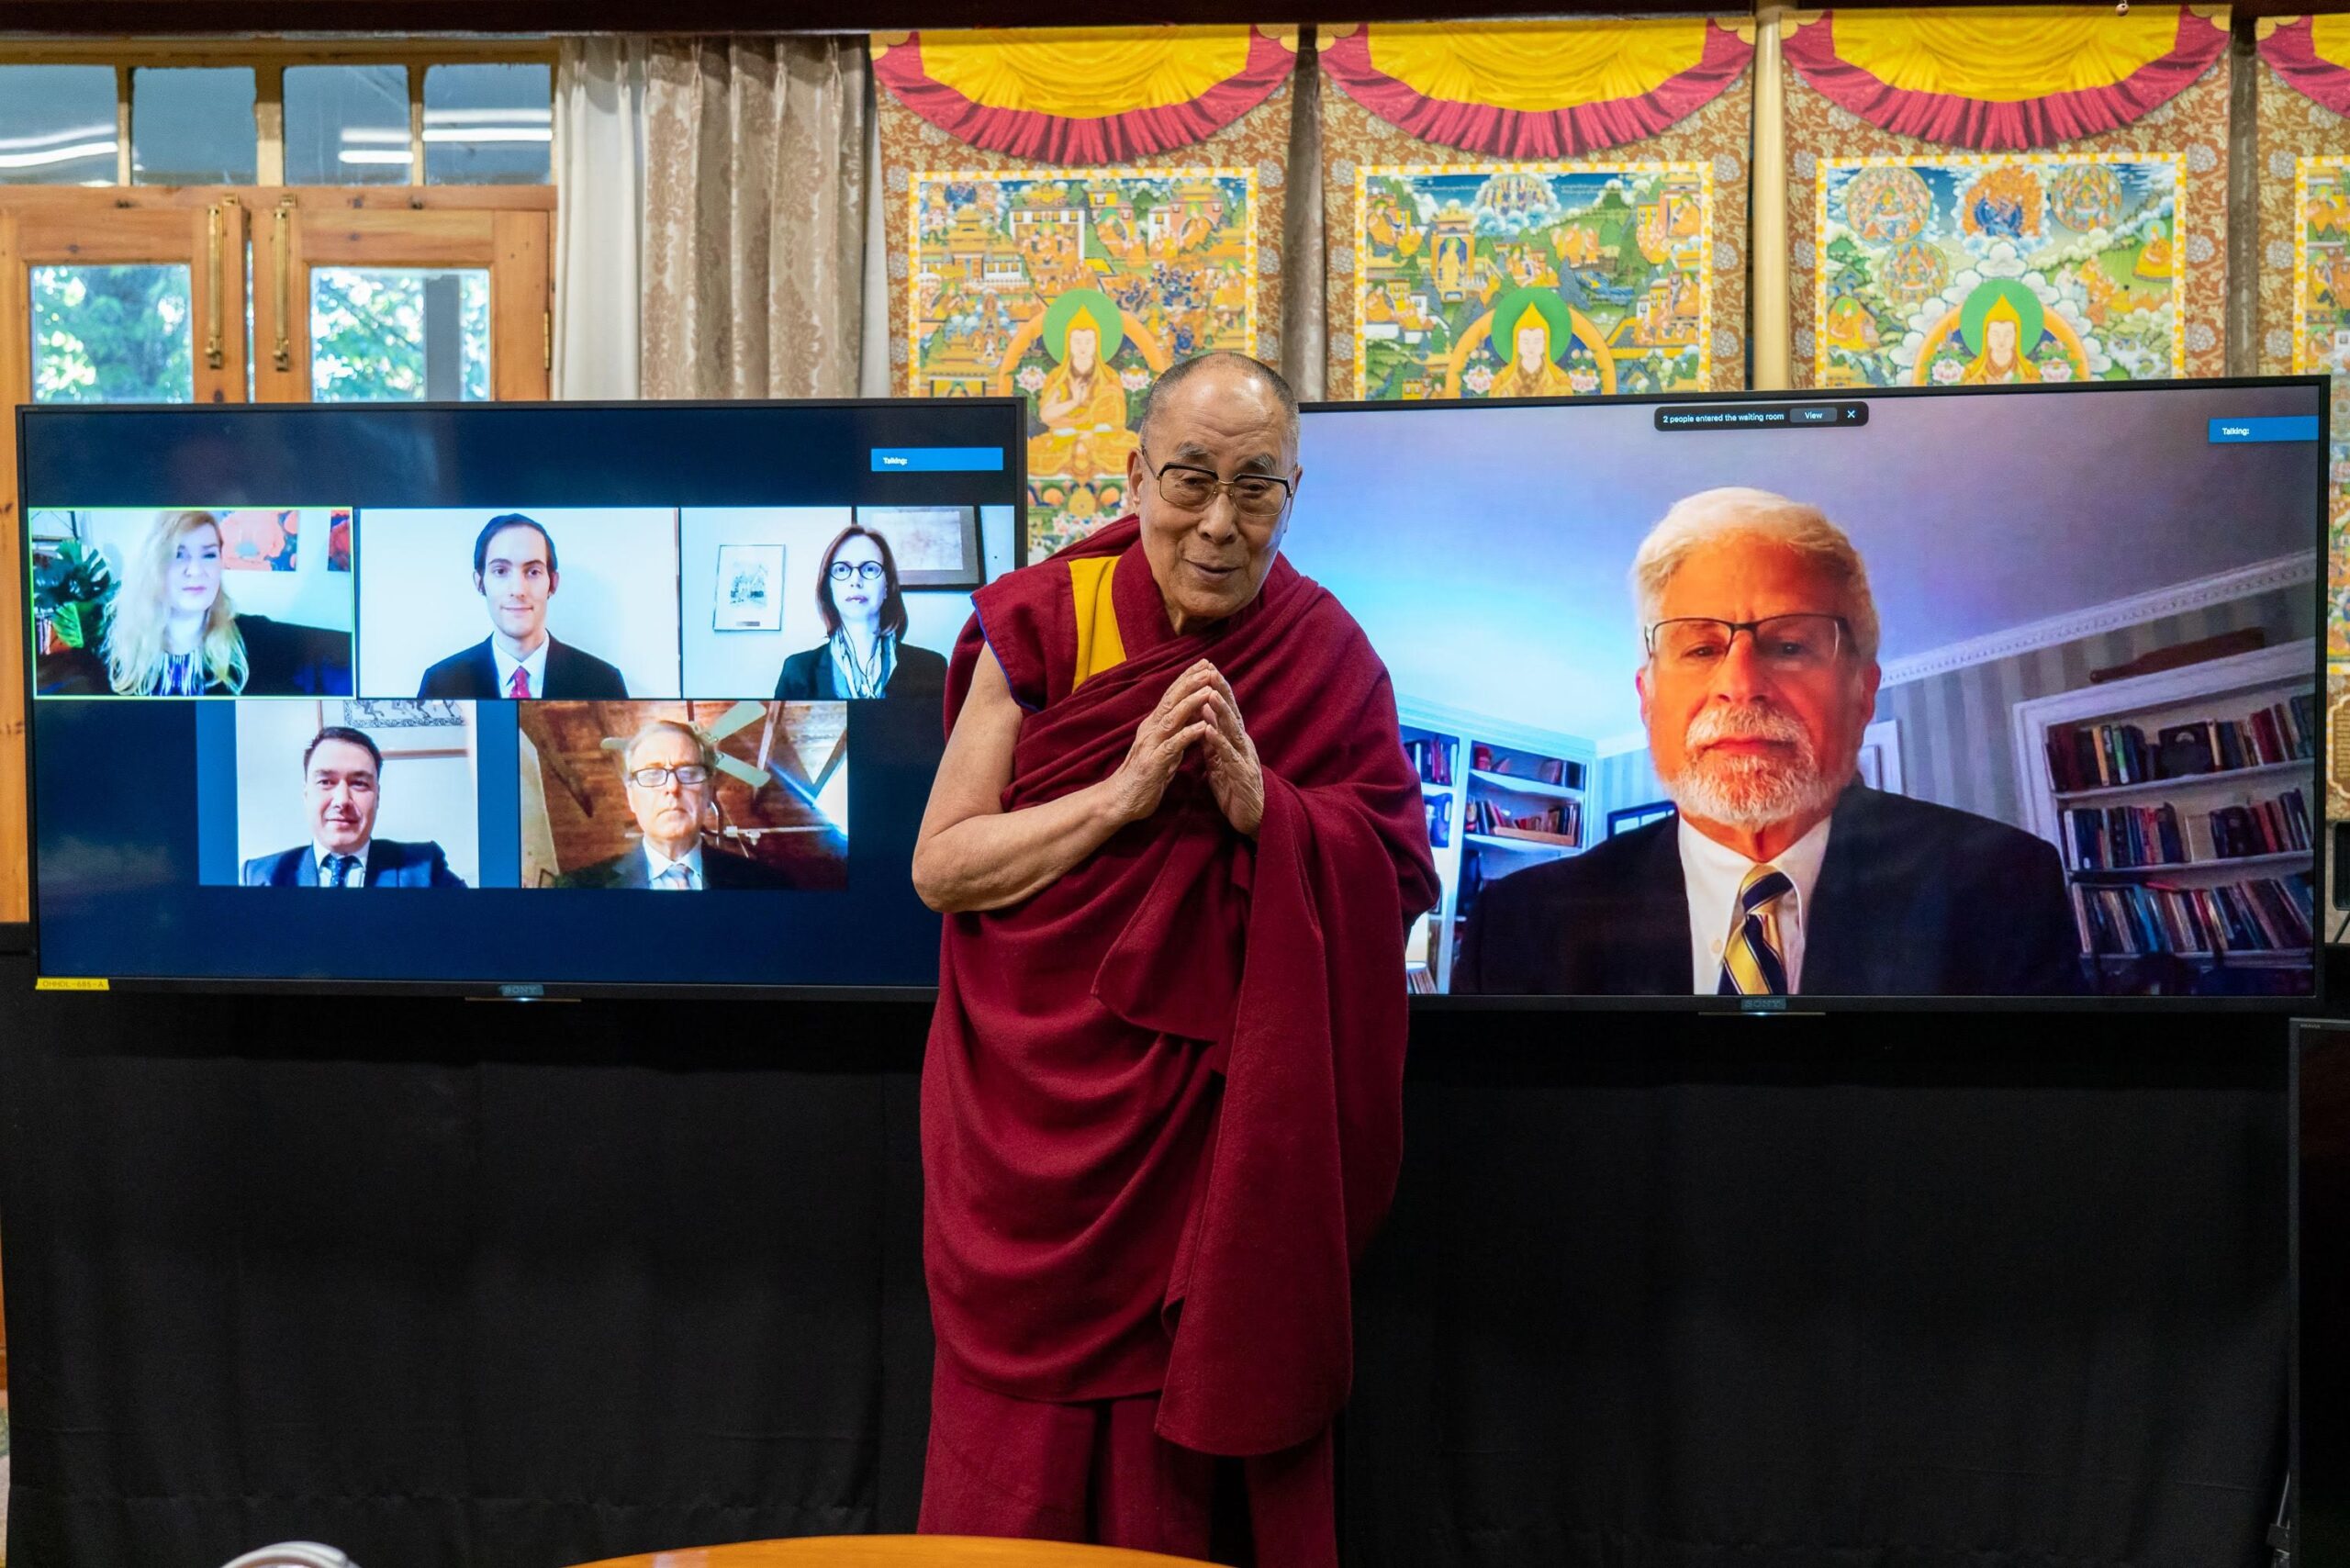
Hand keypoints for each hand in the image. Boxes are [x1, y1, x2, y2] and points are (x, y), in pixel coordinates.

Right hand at [1105, 661, 1221, 825]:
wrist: (1119, 801)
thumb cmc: (1143, 777)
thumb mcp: (1163, 750)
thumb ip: (1175, 734)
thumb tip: (1193, 720)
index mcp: (1153, 725)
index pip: (1172, 696)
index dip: (1188, 678)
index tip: (1205, 664)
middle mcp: (1150, 729)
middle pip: (1172, 700)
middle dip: (1191, 682)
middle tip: (1209, 667)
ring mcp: (1151, 745)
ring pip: (1173, 718)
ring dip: (1192, 702)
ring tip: (1209, 689)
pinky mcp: (1154, 762)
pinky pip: (1173, 745)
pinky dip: (1188, 733)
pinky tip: (1203, 726)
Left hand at [1196, 667, 1264, 838]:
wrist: (1253, 818)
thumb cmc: (1234, 788)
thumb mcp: (1220, 759)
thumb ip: (1214, 738)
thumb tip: (1204, 714)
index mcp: (1235, 740)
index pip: (1226, 710)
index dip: (1218, 689)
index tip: (1207, 669)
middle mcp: (1242, 745)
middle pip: (1232, 714)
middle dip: (1221, 692)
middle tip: (1210, 670)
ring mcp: (1244, 759)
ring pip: (1232, 731)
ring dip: (1221, 712)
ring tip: (1210, 694)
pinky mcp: (1243, 776)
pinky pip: (1229, 757)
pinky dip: (1219, 742)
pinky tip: (1209, 731)